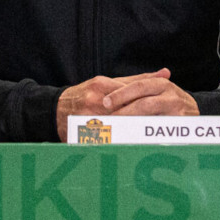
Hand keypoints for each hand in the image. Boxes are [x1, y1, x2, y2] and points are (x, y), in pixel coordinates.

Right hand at [55, 69, 195, 140]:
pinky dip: (116, 142)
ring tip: (148, 137)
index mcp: (101, 85)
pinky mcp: (80, 133)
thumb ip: (137, 79)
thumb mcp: (108, 82)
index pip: (130, 92)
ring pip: (115, 127)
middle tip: (160, 126)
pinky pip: (103, 140)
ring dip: (131, 132)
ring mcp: (86, 117)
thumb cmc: (86, 94)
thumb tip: (165, 73)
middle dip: (141, 118)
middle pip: (124, 110)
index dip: (147, 101)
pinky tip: (129, 146)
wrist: (53, 109)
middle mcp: (93, 100)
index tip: (163, 108)